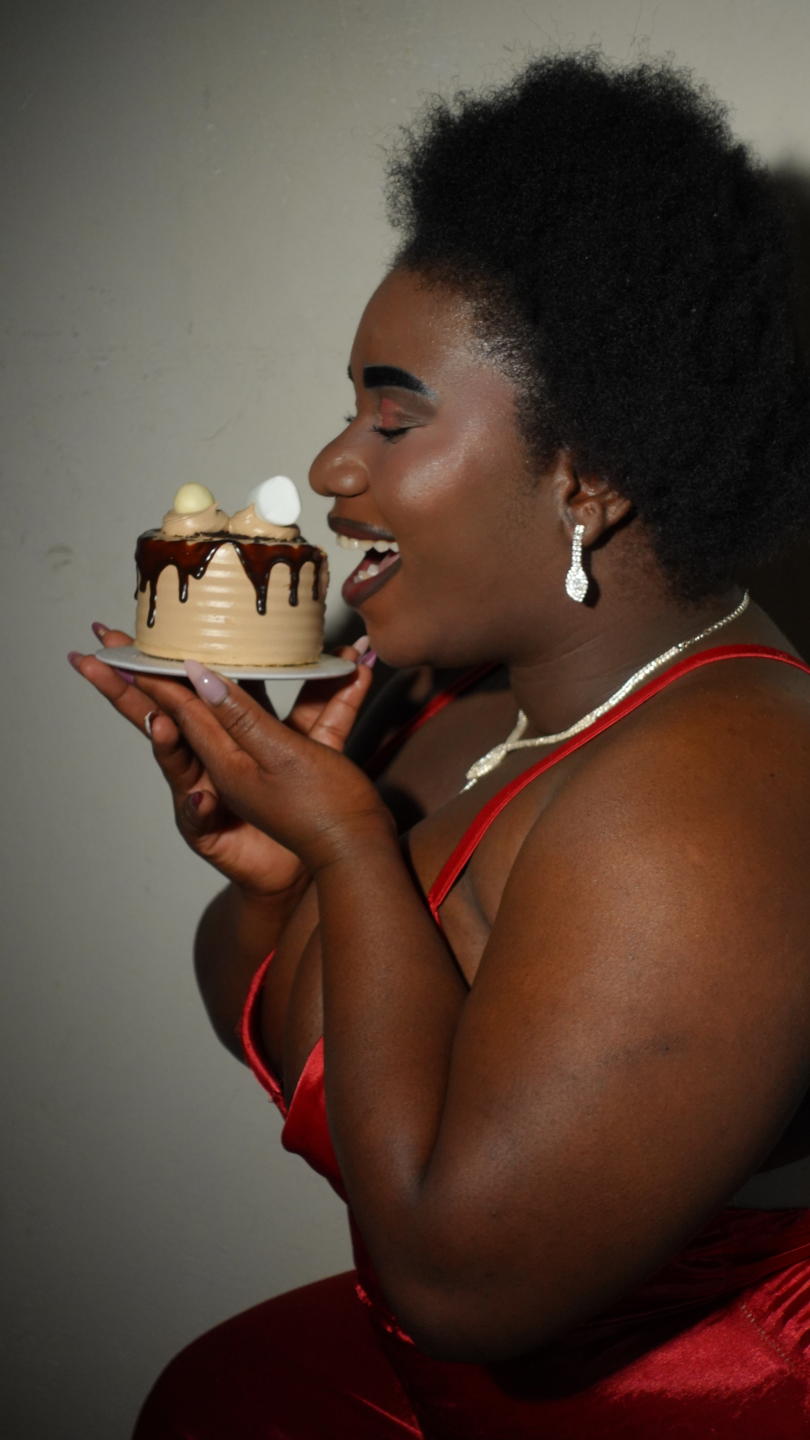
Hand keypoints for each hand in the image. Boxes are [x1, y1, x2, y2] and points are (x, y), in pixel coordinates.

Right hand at [69, 625, 376, 894]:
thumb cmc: (309, 797)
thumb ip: (333, 700)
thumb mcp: (322, 741)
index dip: (156, 662)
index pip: (185, 687)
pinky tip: (199, 797)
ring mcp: (199, 791)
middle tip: (93, 659)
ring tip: (157, 720)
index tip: (118, 632)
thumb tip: (356, 655)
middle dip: (124, 688)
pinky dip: (196, 808)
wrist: (317, 856)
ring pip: (173, 761)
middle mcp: (205, 756)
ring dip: (163, 741)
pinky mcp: (207, 831)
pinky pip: (198, 819)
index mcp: (227, 728)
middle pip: (159, 715)